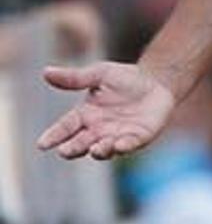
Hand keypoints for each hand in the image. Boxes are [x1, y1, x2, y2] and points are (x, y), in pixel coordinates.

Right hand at [37, 61, 178, 161]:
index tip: (42, 144)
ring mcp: (118, 135)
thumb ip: (75, 78)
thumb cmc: (124, 78)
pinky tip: (119, 145)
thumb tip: (46, 72)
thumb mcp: (98, 74)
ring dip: (99, 151)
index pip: (65, 127)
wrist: (156, 81)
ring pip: (105, 149)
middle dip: (73, 148)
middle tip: (65, 151)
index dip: (54, 136)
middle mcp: (99, 129)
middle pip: (81, 143)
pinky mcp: (139, 137)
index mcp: (85, 115)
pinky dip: (124, 146)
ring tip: (95, 149)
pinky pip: (130, 144)